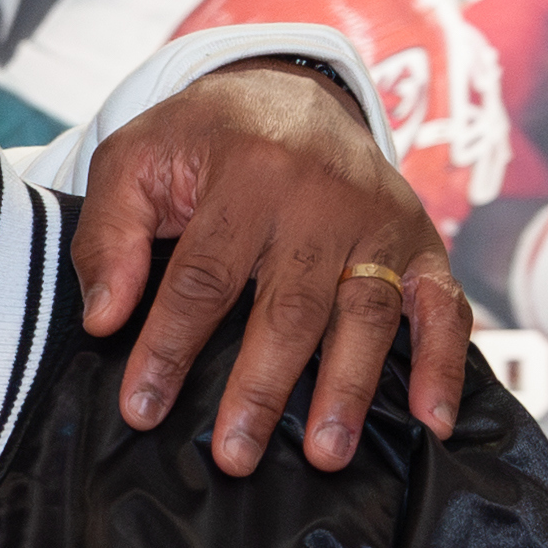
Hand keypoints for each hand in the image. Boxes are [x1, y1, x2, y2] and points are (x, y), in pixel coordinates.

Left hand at [68, 67, 469, 474]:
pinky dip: (445, 362)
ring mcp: (379, 222)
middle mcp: (323, 198)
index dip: (169, 346)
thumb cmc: (205, 140)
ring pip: (366, 312)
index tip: (142, 409)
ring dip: (348, 387)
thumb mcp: (137, 160)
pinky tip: (435, 418)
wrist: (293, 91)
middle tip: (234, 456)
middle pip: (290, 306)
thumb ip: (109, 234)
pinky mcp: (421, 240)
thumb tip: (103, 319)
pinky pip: (442, 303)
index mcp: (248, 172)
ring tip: (324, 453)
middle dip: (260, 386)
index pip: (202, 277)